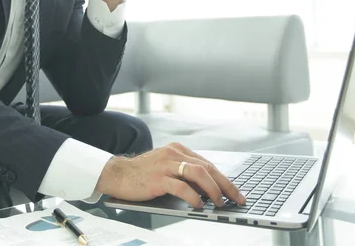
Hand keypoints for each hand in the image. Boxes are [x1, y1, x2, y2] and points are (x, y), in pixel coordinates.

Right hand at [96, 142, 246, 208]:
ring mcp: (166, 165)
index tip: (235, 191)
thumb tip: (207, 190)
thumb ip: (184, 173)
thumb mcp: (166, 167)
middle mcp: (174, 154)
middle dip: (225, 184)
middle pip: (207, 167)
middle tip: (237, 198)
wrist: (117, 174)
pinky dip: (193, 196)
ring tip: (219, 203)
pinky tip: (199, 205)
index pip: (207, 164)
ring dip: (213, 189)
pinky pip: (181, 187)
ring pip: (198, 174)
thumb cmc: (142, 173)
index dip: (223, 178)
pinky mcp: (158, 178)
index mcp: (178, 150)